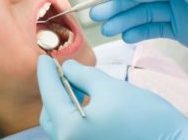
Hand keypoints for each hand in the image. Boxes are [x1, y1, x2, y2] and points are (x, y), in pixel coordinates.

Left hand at [37, 55, 187, 139]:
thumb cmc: (144, 115)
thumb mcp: (108, 87)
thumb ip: (82, 75)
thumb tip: (67, 68)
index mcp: (70, 129)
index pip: (49, 95)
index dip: (45, 73)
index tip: (43, 58)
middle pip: (49, 111)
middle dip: (52, 88)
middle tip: (60, 69)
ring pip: (59, 122)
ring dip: (62, 99)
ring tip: (75, 81)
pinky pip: (70, 129)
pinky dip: (71, 111)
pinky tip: (82, 97)